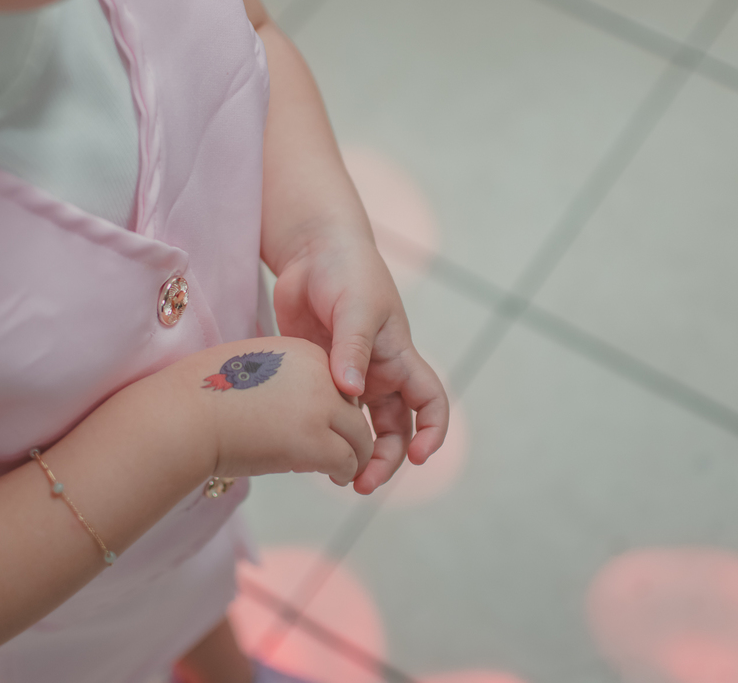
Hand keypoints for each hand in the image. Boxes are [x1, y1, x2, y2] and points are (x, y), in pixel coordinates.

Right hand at [178, 336, 373, 484]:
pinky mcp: (314, 441)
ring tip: (343, 472)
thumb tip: (291, 405)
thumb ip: (280, 377)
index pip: (339, 383)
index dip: (333, 410)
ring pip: (359, 437)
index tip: (322, 429)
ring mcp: (320, 407)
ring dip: (353, 457)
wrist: (185, 415)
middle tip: (342, 456)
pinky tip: (335, 478)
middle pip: (353, 409)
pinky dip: (345, 472)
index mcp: (304, 352)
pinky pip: (346, 461)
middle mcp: (319, 374)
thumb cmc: (202, 396)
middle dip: (349, 435)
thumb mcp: (250, 367)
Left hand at [271, 229, 449, 494]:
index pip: (430, 403)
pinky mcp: (319, 375)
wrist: (311, 252)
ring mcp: (348, 377)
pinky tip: (304, 450)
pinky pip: (327, 413)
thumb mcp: (356, 306)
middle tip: (360, 484)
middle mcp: (379, 373)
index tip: (420, 457)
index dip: (432, 432)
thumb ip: (352, 348)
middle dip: (384, 460)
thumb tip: (351, 391)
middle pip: (394, 430)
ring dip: (353, 455)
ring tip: (335, 479)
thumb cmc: (346, 270)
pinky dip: (322, 434)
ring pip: (360, 428)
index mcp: (399, 358)